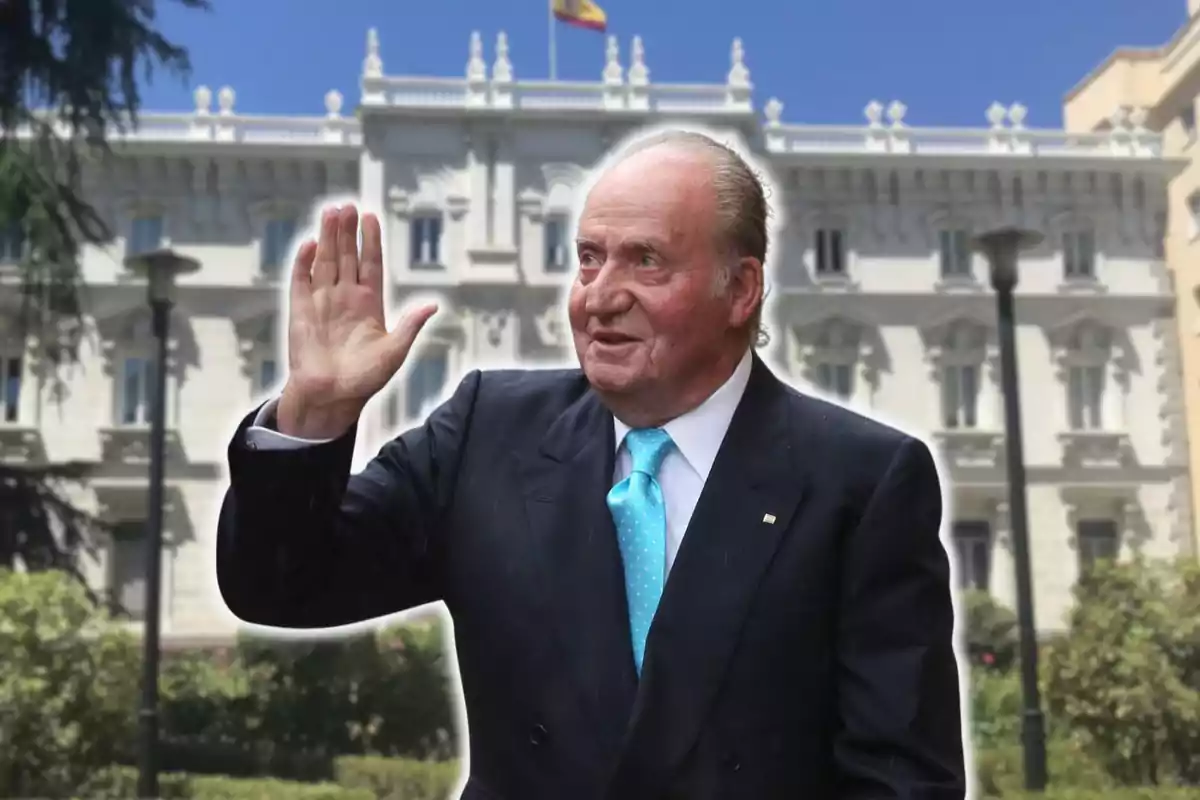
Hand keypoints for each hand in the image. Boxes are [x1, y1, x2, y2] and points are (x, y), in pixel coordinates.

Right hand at [277, 204, 436, 438]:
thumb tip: (433, 305)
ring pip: (325, 262)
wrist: (332, 397)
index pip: (371, 264)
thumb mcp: (394, 352)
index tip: (371, 218)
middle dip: (348, 232)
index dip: (371, 241)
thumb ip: (410, 326)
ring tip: (331, 213)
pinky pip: (301, 281)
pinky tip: (309, 244)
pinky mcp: (301, 312)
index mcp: (369, 304)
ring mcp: (322, 302)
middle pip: (347, 256)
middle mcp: (345, 298)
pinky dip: (304, 263)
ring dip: (327, 238)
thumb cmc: (364, 379)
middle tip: (349, 206)